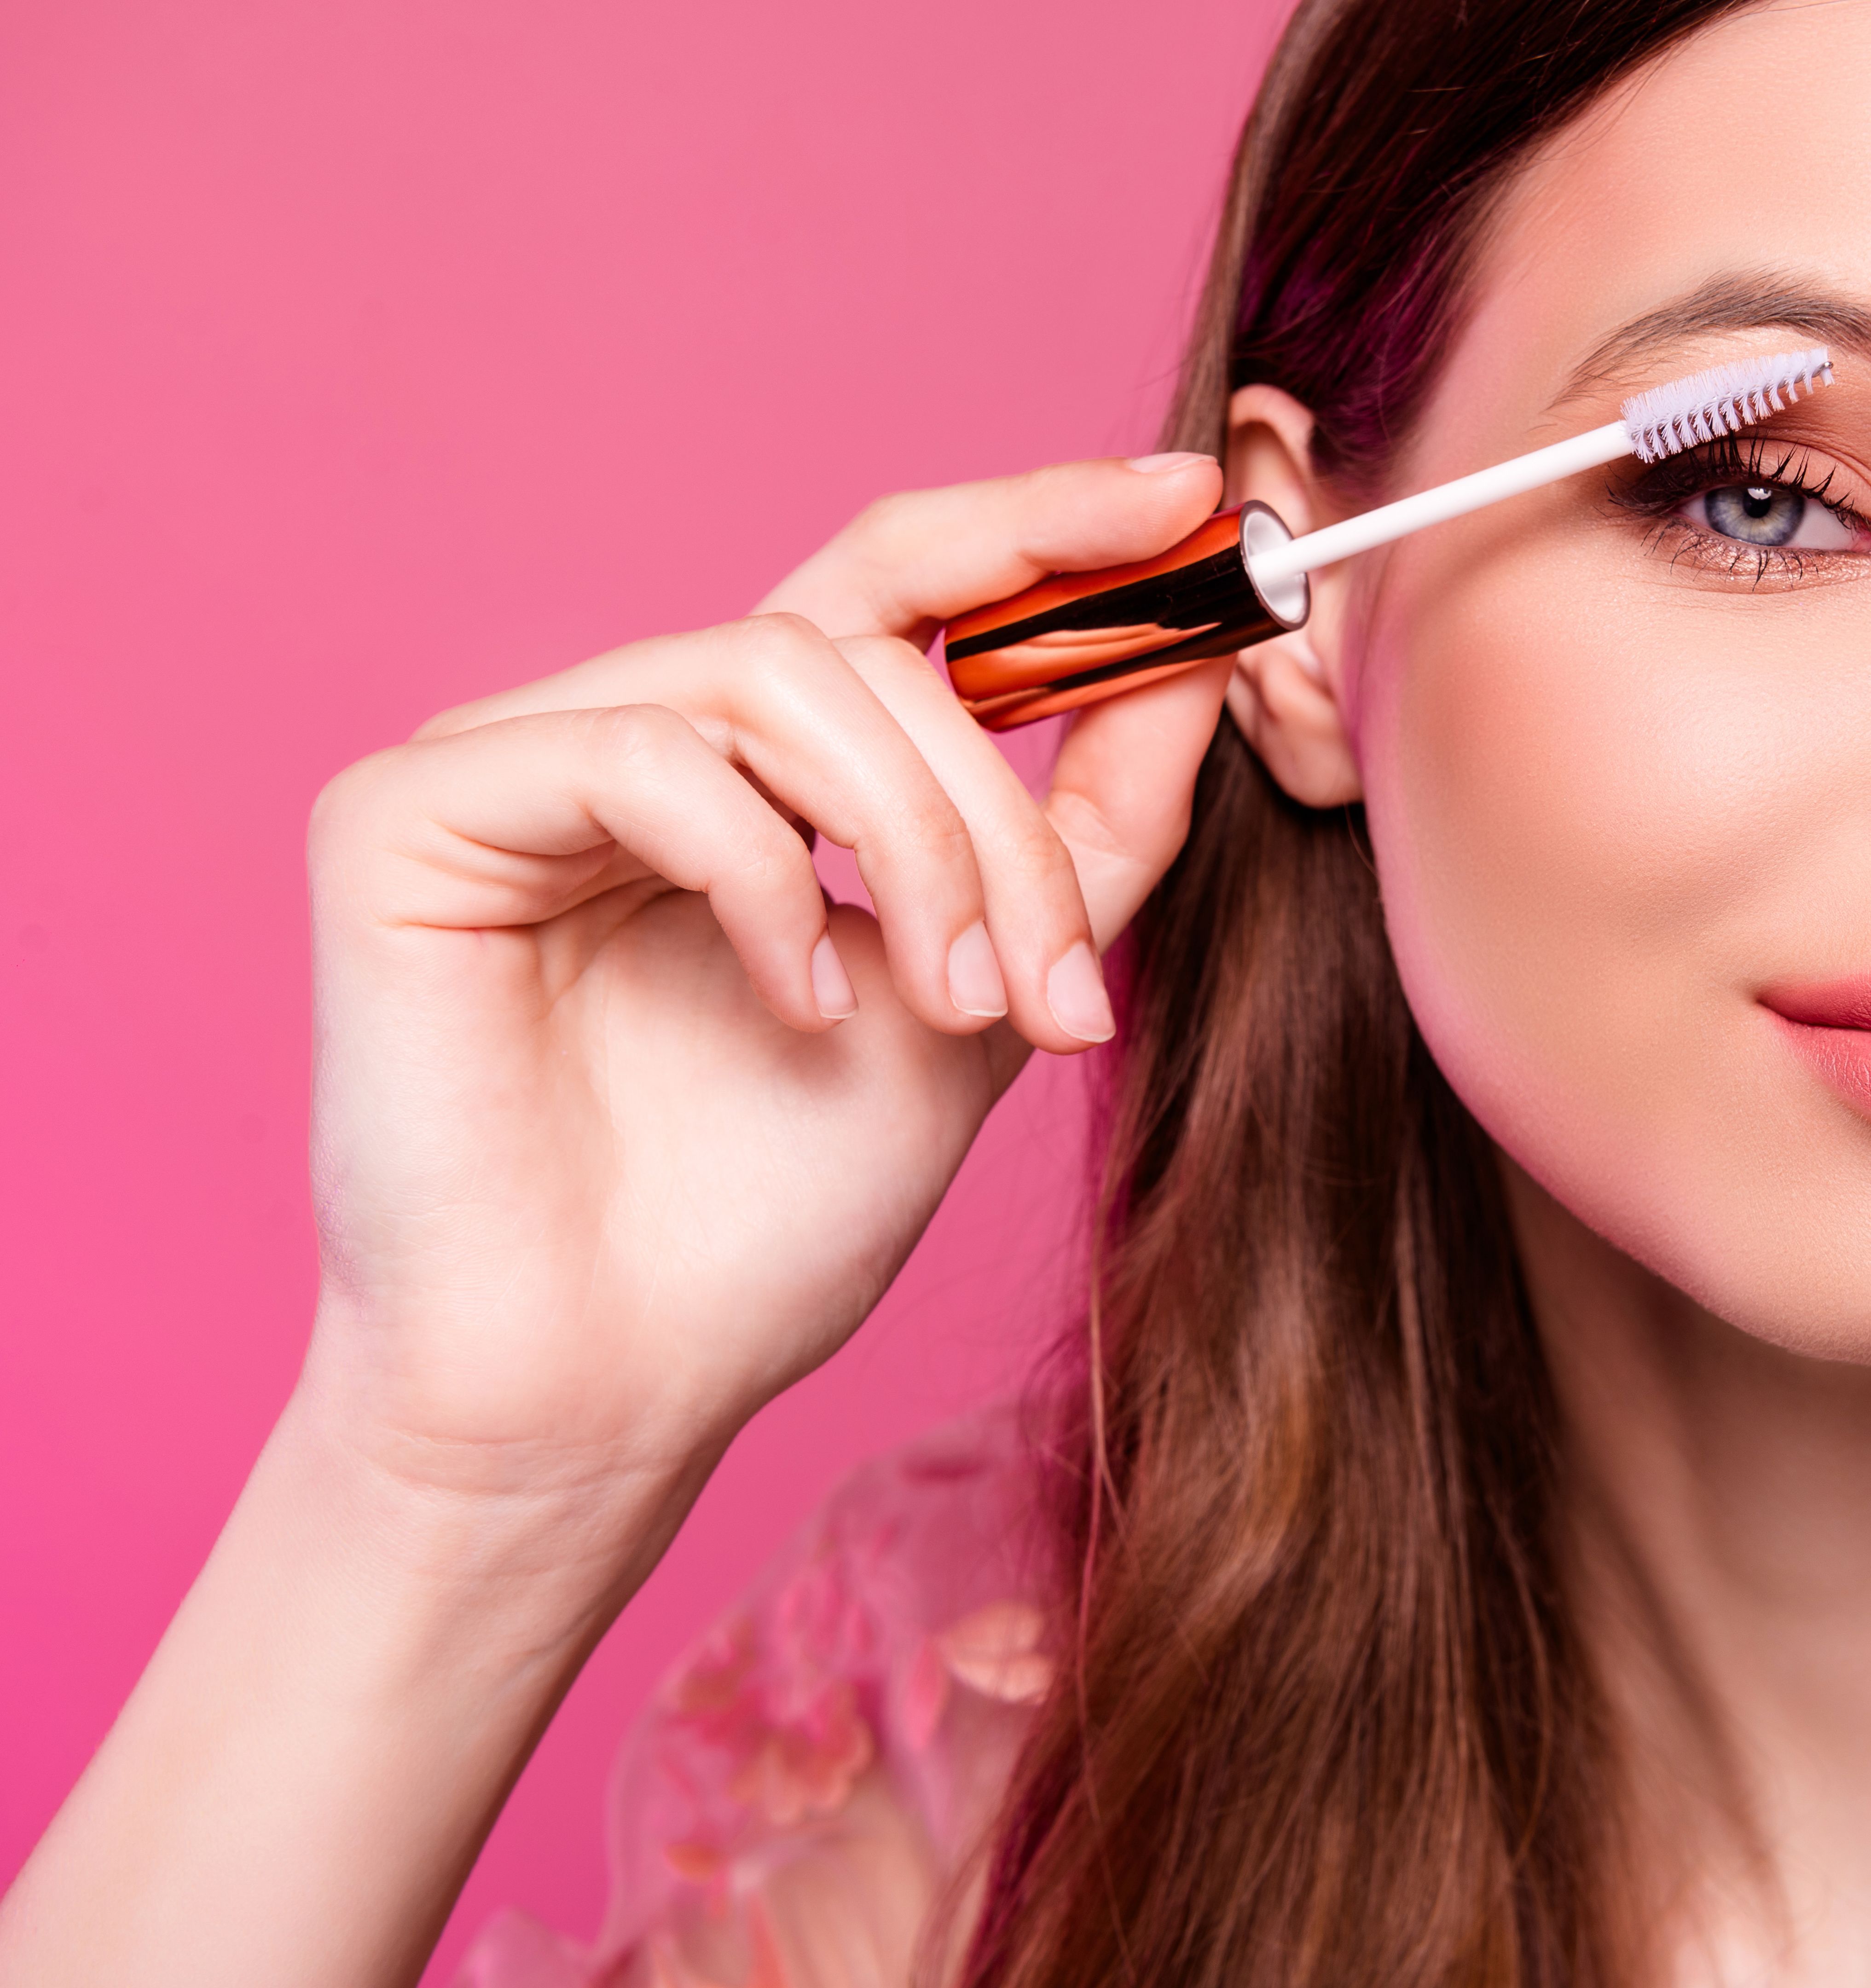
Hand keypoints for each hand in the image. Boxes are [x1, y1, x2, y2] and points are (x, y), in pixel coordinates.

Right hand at [299, 452, 1233, 1518]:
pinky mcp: (408, 811)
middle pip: (867, 641)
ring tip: (950, 1009)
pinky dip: (759, 879)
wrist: (618, 1384)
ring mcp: (511, 760)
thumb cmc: (774, 1215)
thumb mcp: (990, 995)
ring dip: (917, 842)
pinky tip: (795, 1006)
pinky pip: (647, 756)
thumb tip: (1201, 661)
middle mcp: (632, 735)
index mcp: (754, 774)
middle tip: (1058, 986)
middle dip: (1002, 810)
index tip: (1194, 503)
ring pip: (780, 677)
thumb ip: (1087, 833)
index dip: (1042, 525)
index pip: (899, 584)